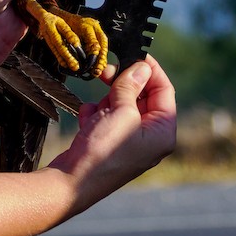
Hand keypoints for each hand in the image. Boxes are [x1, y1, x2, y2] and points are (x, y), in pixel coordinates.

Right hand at [49, 55, 176, 213]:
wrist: (72, 183)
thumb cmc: (103, 153)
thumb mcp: (121, 113)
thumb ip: (131, 87)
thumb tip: (141, 67)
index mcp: (163, 133)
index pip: (164, 91)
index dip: (150, 69)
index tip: (134, 52)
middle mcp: (149, 137)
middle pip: (141, 96)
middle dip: (122, 84)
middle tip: (105, 70)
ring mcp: (128, 140)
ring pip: (121, 104)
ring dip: (106, 100)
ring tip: (95, 110)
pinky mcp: (109, 142)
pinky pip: (106, 116)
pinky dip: (95, 114)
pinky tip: (87, 123)